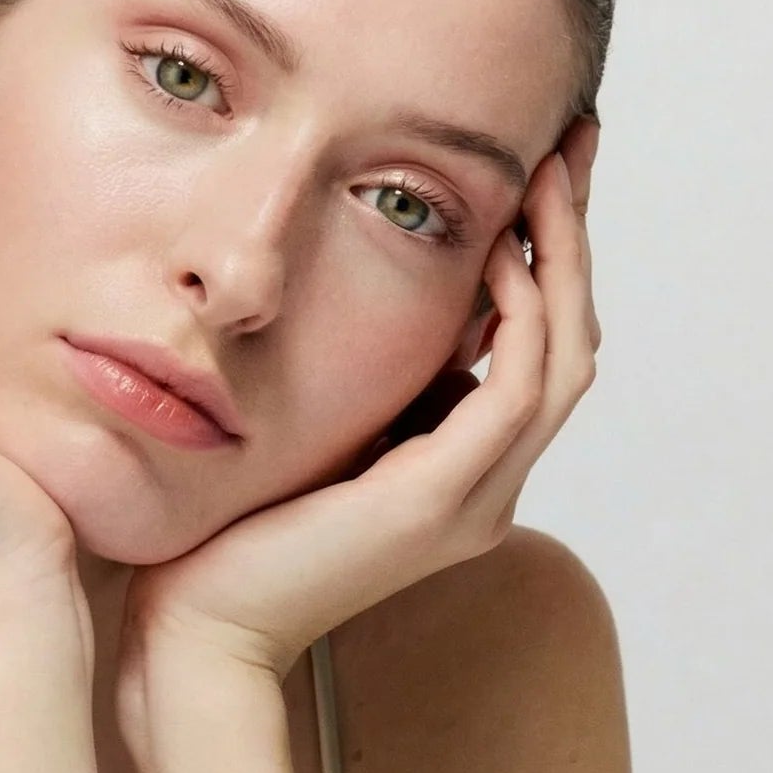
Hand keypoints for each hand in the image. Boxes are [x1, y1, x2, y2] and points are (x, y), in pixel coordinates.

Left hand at [117, 121, 600, 704]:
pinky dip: (521, 318)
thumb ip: (357, 376)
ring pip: (561, 360)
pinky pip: (514, 392)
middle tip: (573, 141)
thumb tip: (369, 286)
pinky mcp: (440, 504)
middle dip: (573, 238)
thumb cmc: (229, 538)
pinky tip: (497, 257)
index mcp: (456, 472)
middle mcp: (482, 488)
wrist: (198, 630)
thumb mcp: (308, 428)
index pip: (531, 347)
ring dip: (563, 260)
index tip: (539, 166)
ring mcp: (472, 501)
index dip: (547, 255)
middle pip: (566, 342)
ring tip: (551, 173)